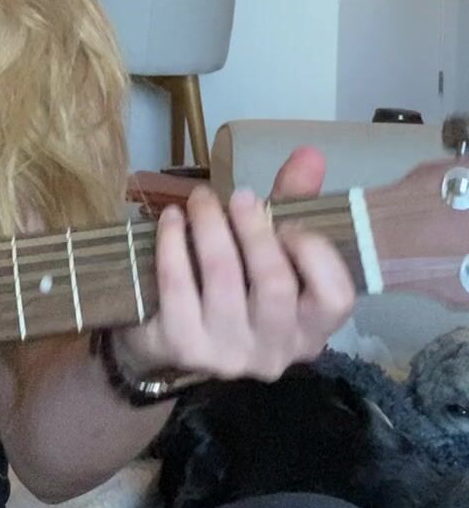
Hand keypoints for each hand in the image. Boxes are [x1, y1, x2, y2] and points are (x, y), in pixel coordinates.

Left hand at [113, 148, 355, 385]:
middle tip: (240, 195)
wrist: (171, 342)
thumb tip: (309, 155)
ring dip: (210, 224)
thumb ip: (293, 204)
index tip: (290, 222)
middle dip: (255, 228)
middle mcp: (275, 349)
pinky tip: (171, 219)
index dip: (316, 253)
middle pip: (275, 283)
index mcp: (310, 329)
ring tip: (200, 197)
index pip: (335, 298)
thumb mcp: (270, 252)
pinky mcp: (182, 345)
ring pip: (223, 276)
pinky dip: (173, 242)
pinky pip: (178, 284)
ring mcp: (228, 353)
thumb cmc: (236, 290)